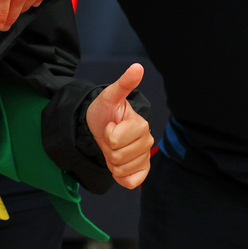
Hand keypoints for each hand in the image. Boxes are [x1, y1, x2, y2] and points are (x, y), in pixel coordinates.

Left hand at [85, 63, 152, 187]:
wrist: (100, 127)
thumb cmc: (105, 112)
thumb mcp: (109, 96)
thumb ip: (123, 84)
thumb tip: (137, 66)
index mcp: (141, 125)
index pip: (115, 140)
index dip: (107, 134)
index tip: (110, 125)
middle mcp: (147, 141)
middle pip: (118, 157)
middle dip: (108, 148)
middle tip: (110, 138)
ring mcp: (145, 157)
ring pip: (122, 170)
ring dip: (111, 162)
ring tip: (113, 148)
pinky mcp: (142, 171)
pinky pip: (130, 182)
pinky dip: (120, 176)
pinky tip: (119, 164)